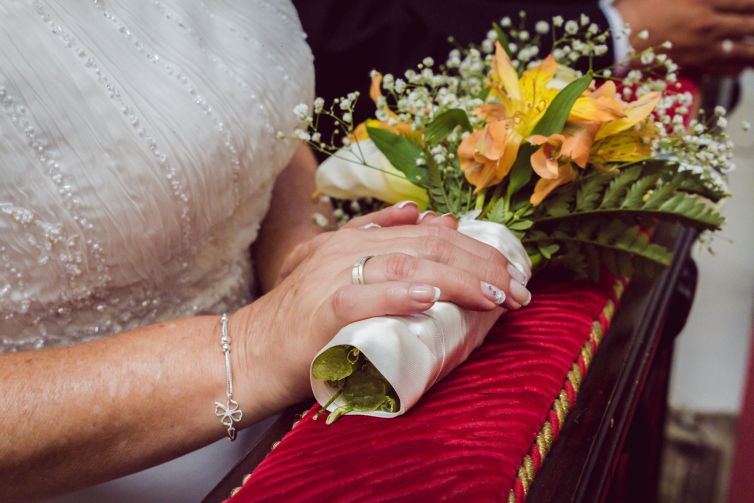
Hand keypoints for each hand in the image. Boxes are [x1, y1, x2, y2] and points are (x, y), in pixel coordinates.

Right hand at [232, 202, 530, 412]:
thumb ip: (383, 240)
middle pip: (427, 245)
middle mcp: (349, 249)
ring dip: (457, 278)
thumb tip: (430, 217)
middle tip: (517, 290)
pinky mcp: (321, 310)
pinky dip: (399, 295)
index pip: (430, 232)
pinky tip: (430, 298)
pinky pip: (363, 297)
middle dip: (480, 264)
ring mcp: (333, 276)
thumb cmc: (305, 320)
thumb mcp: (344, 270)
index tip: (511, 272)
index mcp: (359, 237)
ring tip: (494, 295)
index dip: (476, 248)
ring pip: (405, 265)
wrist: (253, 351)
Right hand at [616, 0, 753, 74]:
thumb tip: (712, 0)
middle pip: (751, 26)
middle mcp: (708, 25)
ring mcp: (702, 48)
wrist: (617, 38)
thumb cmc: (638, 8)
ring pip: (744, 51)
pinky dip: (738, 67)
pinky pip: (724, 69)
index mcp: (702, 1)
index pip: (747, 2)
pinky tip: (744, 65)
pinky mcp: (693, 64)